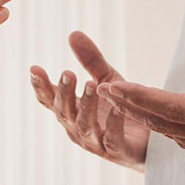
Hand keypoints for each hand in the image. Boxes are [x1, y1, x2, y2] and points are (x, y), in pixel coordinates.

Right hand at [30, 31, 148, 171]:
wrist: (150, 141)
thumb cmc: (121, 109)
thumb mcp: (106, 80)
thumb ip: (90, 61)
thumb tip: (73, 33)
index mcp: (72, 111)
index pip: (50, 99)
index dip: (40, 86)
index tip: (34, 68)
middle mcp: (78, 128)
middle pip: (64, 112)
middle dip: (64, 92)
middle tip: (67, 73)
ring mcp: (96, 142)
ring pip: (84, 125)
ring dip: (86, 105)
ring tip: (91, 84)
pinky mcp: (117, 151)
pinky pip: (112, 139)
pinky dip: (113, 124)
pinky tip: (116, 108)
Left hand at [97, 13, 184, 184]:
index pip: (177, 109)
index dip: (144, 98)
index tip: (118, 86)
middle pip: (165, 122)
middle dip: (132, 106)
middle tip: (102, 88)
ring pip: (171, 133)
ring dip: (143, 116)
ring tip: (118, 97)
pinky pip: (184, 140)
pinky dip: (163, 126)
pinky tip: (153, 115)